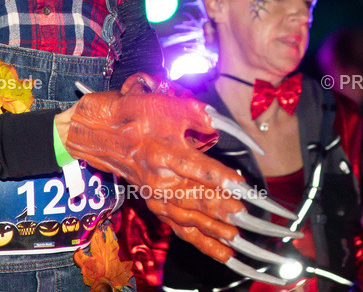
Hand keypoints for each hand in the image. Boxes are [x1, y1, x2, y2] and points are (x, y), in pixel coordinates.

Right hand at [65, 85, 300, 285]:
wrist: (98, 132)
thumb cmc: (134, 113)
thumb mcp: (169, 105)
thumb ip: (202, 116)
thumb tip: (226, 127)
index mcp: (164, 154)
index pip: (205, 173)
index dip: (233, 184)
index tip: (256, 193)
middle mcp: (161, 182)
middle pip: (204, 203)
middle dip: (236, 215)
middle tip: (263, 224)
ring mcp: (158, 199)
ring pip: (197, 222)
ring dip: (226, 234)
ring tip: (254, 244)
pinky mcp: (157, 208)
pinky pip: (185, 232)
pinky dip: (208, 246)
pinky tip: (230, 256)